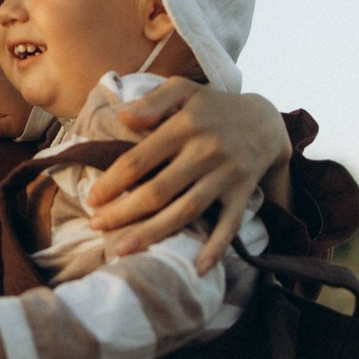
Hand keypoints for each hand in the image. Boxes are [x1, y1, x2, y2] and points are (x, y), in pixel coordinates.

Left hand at [85, 81, 289, 272]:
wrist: (266, 121)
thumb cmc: (213, 107)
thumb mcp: (183, 89)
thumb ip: (153, 100)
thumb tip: (123, 117)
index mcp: (184, 126)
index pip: (139, 159)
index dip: (112, 182)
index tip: (92, 199)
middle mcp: (205, 152)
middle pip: (158, 191)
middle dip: (123, 212)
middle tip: (96, 226)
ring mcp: (226, 175)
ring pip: (186, 211)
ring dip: (153, 233)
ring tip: (122, 249)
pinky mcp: (242, 193)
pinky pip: (229, 225)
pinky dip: (215, 248)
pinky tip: (196, 268)